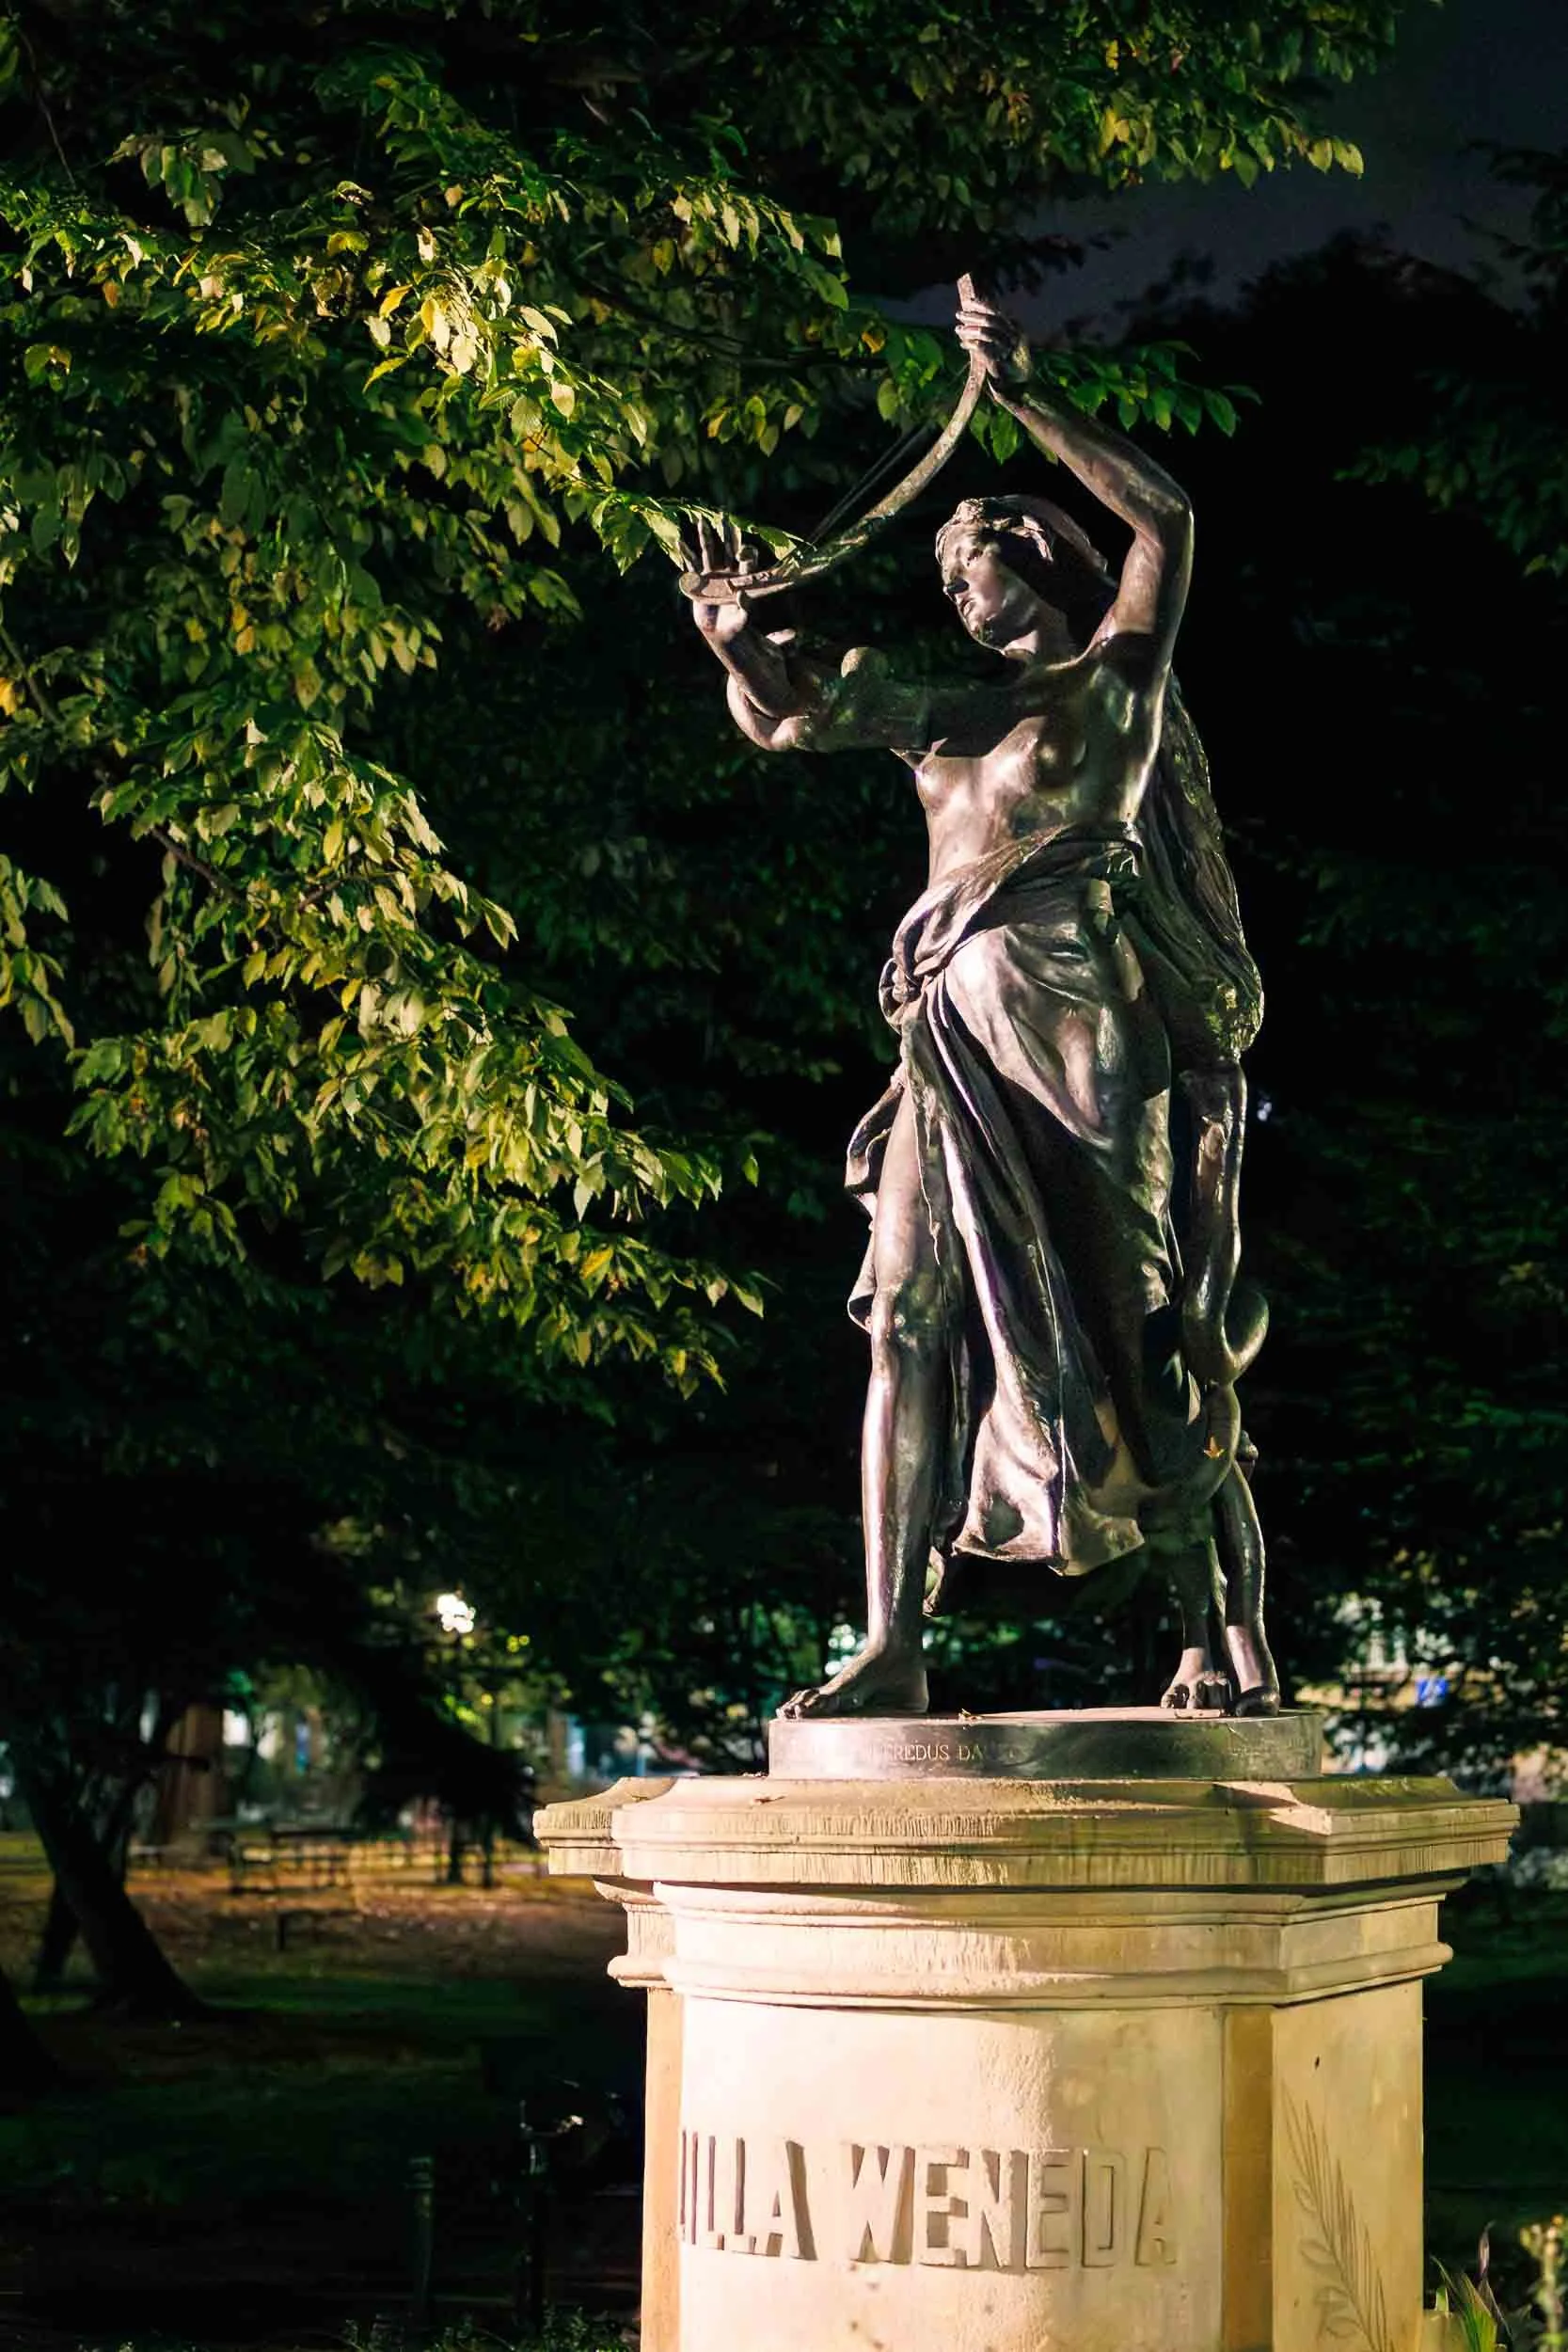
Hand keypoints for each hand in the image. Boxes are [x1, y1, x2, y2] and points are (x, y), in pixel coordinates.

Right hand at [683, 516, 757, 645]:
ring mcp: (713, 574)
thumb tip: (742, 595)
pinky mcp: (700, 581)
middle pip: (727, 547)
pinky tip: (679, 541)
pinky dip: (685, 554)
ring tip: (701, 520)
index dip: (745, 553)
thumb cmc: (737, 625)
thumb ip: (745, 607)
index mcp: (743, 576)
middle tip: (723, 514)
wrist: (722, 633)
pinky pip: (692, 565)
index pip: (746, 558)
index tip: (742, 553)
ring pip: (709, 551)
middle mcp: (728, 571)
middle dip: (724, 531)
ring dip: (705, 536)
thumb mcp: (743, 618)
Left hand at [956, 291, 1030, 389]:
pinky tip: (963, 344)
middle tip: (959, 314)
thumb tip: (977, 315)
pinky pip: (981, 347)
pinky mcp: (999, 359)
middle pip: (989, 319)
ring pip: (984, 332)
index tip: (968, 302)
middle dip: (972, 315)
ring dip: (968, 330)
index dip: (981, 305)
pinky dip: (970, 344)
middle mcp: (1012, 335)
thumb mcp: (1004, 341)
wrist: (1018, 385)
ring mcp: (1007, 347)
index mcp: (1014, 327)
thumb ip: (994, 329)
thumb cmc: (1009, 362)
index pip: (996, 311)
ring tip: (958, 330)